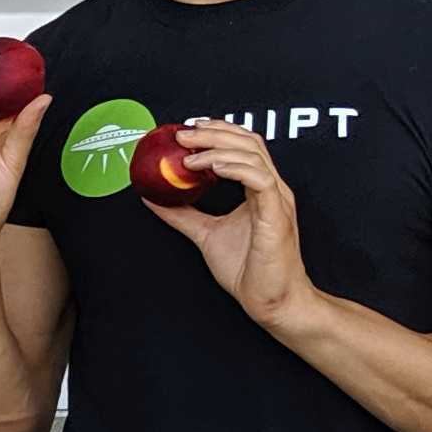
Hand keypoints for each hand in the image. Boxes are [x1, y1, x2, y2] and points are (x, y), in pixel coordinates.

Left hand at [144, 118, 316, 325]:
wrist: (271, 302)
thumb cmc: (248, 270)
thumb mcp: (206, 233)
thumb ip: (183, 214)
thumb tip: (154, 197)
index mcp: (261, 189)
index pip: (244, 145)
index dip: (218, 131)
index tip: (188, 129)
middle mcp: (272, 189)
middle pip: (248, 141)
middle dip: (213, 132)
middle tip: (182, 134)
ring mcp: (277, 200)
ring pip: (252, 155)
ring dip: (217, 149)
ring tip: (188, 155)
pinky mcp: (276, 215)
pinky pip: (258, 179)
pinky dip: (233, 168)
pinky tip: (211, 168)